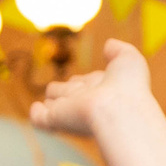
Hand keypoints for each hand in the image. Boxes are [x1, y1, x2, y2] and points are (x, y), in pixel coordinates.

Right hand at [32, 39, 158, 139]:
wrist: (118, 110)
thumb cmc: (129, 86)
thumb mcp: (128, 59)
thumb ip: (119, 50)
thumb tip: (109, 45)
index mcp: (103, 88)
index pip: (89, 82)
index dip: (87, 80)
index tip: (92, 79)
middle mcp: (86, 100)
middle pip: (71, 92)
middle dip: (67, 90)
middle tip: (71, 90)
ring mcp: (71, 111)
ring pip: (56, 104)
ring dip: (53, 101)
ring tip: (50, 101)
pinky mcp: (56, 119)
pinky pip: (41, 119)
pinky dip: (37, 115)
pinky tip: (36, 111)